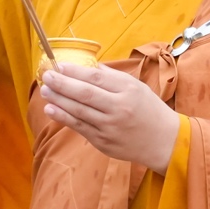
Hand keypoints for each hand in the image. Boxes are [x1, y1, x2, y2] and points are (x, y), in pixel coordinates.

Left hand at [39, 62, 181, 173]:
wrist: (165, 142)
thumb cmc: (149, 110)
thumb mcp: (137, 87)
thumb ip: (112, 77)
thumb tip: (88, 66)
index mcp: (128, 91)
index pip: (96, 78)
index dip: (75, 71)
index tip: (59, 65)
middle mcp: (118, 109)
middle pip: (85, 94)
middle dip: (62, 84)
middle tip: (46, 76)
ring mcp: (110, 128)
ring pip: (79, 111)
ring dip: (58, 100)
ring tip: (45, 90)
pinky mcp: (104, 143)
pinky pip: (80, 128)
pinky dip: (63, 118)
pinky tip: (51, 109)